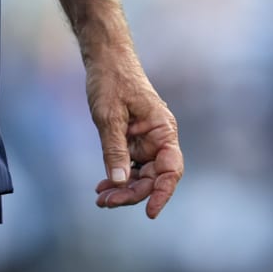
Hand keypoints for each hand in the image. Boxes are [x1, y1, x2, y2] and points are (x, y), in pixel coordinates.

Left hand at [86, 51, 182, 218]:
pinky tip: (102, 187)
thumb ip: (114, 149)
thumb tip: (119, 181)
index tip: (150, 212)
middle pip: (153, 177)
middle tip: (105, 202)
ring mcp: (146, 141)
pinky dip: (117, 177)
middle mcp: (159, 138)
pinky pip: (129, 166)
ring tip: (101, 199)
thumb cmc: (112, 80)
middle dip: (132, 193)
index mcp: (163, 130)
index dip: (163, 193)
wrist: (105, 59)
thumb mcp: (109, 116)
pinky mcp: (132, 140)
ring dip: (122, 189)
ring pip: (140, 175)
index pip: (171, 169)